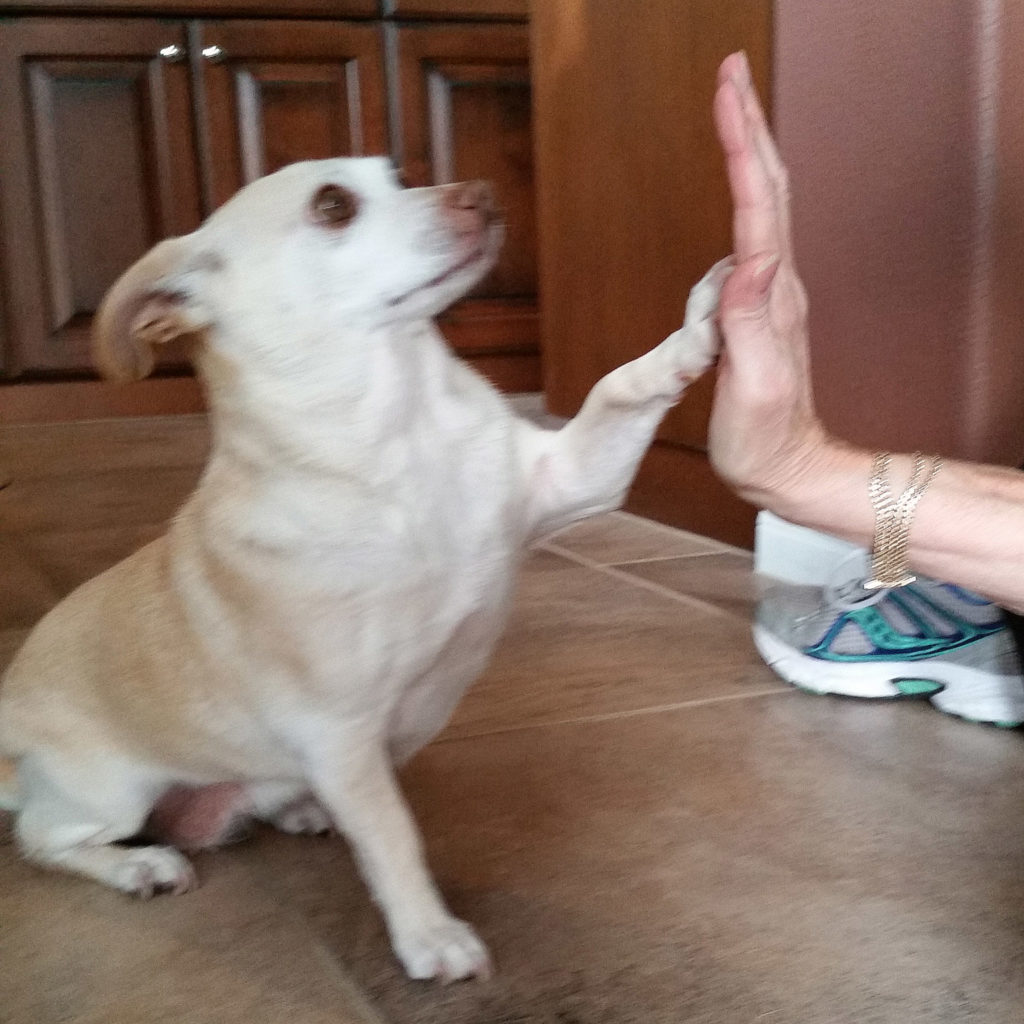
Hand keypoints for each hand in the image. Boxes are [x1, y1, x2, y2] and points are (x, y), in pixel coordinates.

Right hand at [707, 52, 832, 508]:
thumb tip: (751, 258)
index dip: (742, 143)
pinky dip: (743, 192)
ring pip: (762, 205)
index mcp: (772, 297)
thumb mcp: (754, 387)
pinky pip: (751, 236)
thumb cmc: (765, 439)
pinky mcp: (759, 307)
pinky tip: (737, 184)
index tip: (727, 90)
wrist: (788, 468)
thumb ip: (749, 324)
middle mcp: (777, 285)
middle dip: (750, 124)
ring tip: (730, 107)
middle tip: (729, 74)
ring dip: (748, 149)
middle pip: (768, 188)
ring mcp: (770, 294)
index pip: (758, 206)